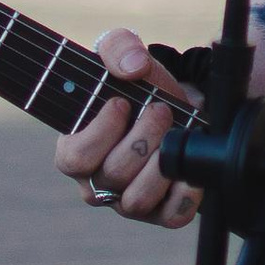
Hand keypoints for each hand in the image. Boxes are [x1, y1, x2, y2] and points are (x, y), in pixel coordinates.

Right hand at [57, 27, 200, 228]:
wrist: (175, 102)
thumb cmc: (137, 84)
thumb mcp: (123, 53)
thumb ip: (118, 48)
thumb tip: (133, 67)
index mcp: (75, 149)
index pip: (74, 159)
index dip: (100, 132)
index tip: (122, 103)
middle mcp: (97, 182)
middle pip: (111, 176)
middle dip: (141, 138)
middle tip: (159, 110)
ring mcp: (127, 201)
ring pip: (136, 201)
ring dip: (161, 163)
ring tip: (174, 132)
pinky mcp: (161, 212)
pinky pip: (171, 216)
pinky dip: (185, 193)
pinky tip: (190, 168)